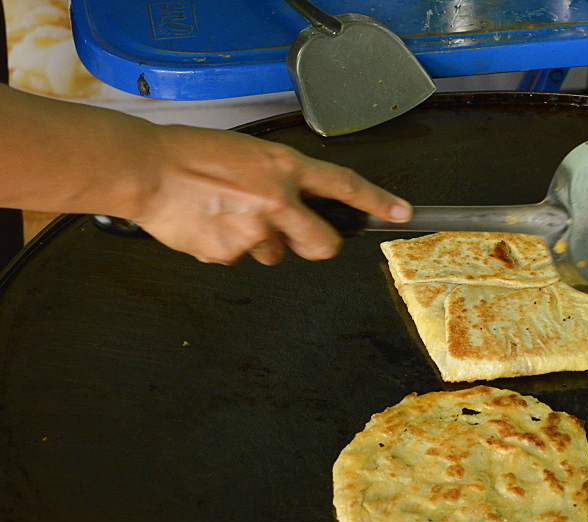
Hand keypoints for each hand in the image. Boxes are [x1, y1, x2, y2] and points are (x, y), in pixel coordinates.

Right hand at [132, 124, 412, 264]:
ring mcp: (254, 232)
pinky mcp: (228, 254)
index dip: (377, 201)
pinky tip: (206, 224)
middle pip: (323, 243)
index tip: (402, 212)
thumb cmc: (189, 154)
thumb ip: (280, 180)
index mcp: (284, 168)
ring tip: (225, 214)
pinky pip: (239, 259)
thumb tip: (298, 206)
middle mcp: (276, 201)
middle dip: (317, 245)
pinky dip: (226, 247)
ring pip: (274, 253)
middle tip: (298, 235)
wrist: (144, 169)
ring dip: (259, 242)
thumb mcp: (249, 154)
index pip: (344, 185)